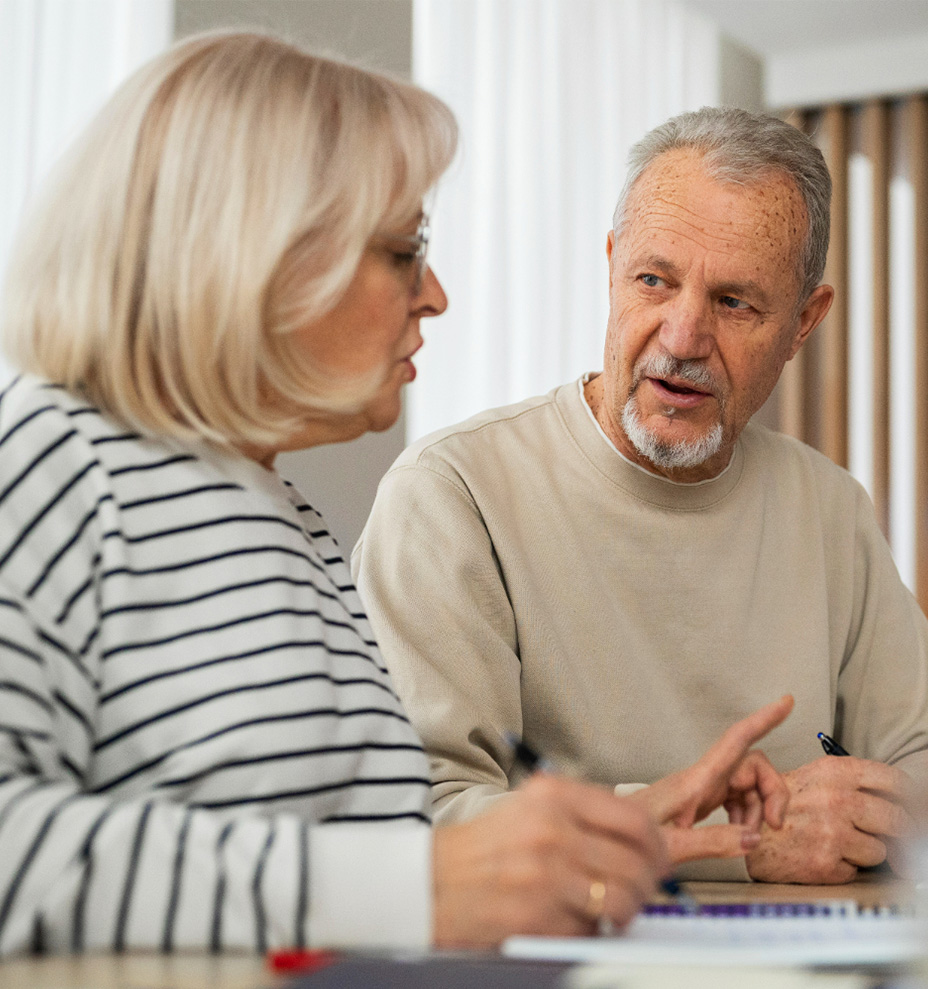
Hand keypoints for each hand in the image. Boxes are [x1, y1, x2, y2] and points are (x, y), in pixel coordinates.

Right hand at [432, 773, 667, 947]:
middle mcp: (553, 830)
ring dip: (628, 910)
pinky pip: (592, 929)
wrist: (433, 883)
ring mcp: (547, 876)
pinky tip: (578, 919)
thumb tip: (642, 835)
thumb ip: (584, 813)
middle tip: (644, 888)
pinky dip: (593, 930)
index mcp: (554, 796)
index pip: (634, 818)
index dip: (657, 843)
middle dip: (650, 882)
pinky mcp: (540, 917)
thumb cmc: (486, 848)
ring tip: (615, 909)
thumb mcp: (533, 808)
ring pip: (622, 899)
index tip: (658, 856)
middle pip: (637, 862)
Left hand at [632, 695, 793, 862]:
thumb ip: (713, 842)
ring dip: (759, 811)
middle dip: (773, 791)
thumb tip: (755, 838)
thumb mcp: (671, 845)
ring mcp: (702, 788)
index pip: (736, 740)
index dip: (763, 719)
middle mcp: (702, 777)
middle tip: (774, 825)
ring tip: (748, 838)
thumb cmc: (629, 836)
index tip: (786, 702)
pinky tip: (738, 835)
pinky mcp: (700, 800)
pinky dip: (746, 817)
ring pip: (748, 786)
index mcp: (696, 780)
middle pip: (753, 767)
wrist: (611, 836)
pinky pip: (736, 799)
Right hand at [745, 756, 913, 882]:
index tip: (912, 806)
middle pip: (897, 819)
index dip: (909, 797)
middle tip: (889, 833)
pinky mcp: (827, 862)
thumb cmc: (777, 804)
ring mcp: (832, 832)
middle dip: (897, 830)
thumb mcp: (813, 777)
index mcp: (834, 772)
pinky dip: (845, 867)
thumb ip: (853, 783)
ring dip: (866, 851)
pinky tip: (824, 855)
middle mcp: (836, 799)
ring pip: (880, 850)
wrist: (745, 832)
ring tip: (840, 843)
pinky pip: (857, 870)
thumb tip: (899, 802)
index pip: (893, 781)